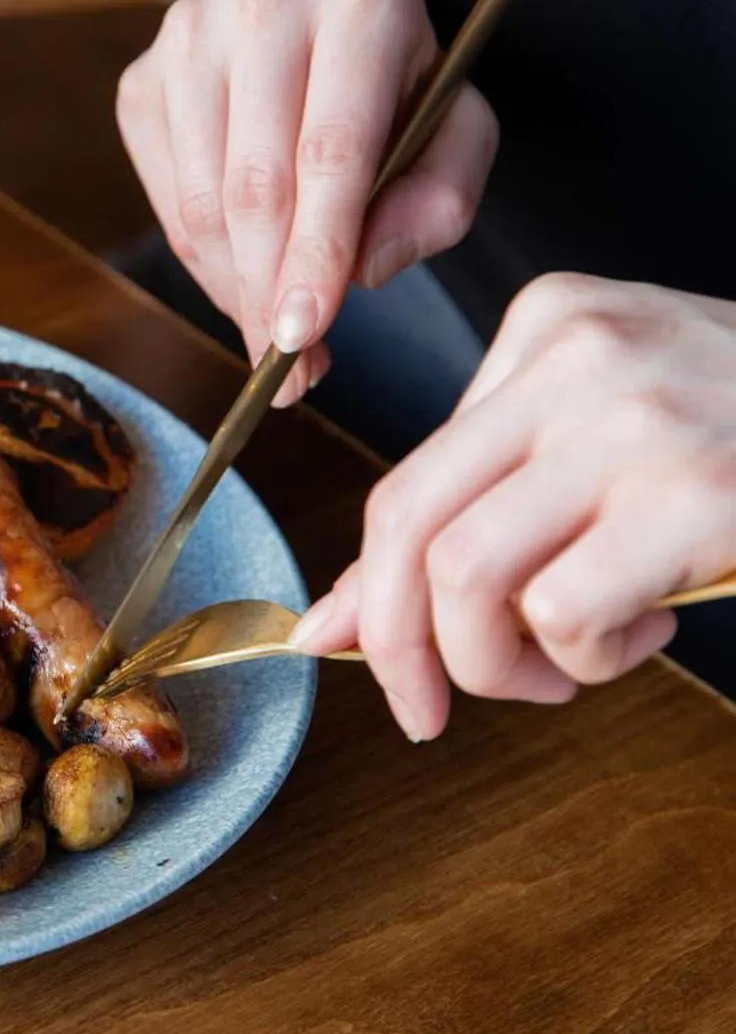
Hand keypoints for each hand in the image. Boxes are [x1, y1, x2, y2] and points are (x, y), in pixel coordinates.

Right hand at [115, 0, 499, 401]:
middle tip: (287, 363)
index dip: (316, 254)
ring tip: (269, 330)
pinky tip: (240, 274)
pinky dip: (202, 259)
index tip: (305, 337)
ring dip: (232, 287)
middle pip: (255, 186)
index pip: (331, 149)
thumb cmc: (389, 82)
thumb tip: (365, 271)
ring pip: (201, 202)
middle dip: (268, 290)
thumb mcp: (454, 124)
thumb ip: (443, 198)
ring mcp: (188, 36)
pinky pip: (166, 200)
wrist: (296, 4)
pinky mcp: (141, 79)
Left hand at [293, 274, 735, 738]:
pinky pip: (559, 609)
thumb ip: (488, 512)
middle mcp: (576, 355)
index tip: (368, 654)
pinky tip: (644, 632)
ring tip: (563, 668)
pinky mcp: (693, 492)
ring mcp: (634, 418)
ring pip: (463, 572)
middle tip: (427, 707)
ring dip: (491, 661)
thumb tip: (340, 626)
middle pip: (406, 522)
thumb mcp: (614, 443)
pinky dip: (581, 655)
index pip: (409, 478)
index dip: (371, 590)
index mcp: (550, 325)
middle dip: (395, 642)